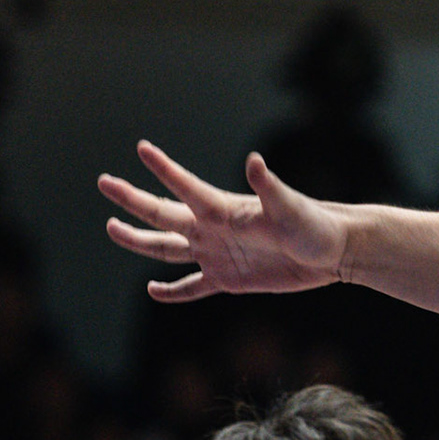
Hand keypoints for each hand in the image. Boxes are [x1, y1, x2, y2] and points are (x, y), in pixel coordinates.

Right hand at [99, 142, 346, 301]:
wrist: (334, 251)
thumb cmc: (314, 224)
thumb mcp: (289, 205)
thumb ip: (268, 186)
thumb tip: (254, 160)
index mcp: (224, 209)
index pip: (185, 187)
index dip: (163, 169)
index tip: (142, 148)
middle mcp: (214, 229)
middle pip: (163, 214)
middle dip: (133, 200)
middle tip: (104, 182)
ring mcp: (218, 254)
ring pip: (167, 248)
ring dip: (140, 240)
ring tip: (112, 228)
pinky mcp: (229, 280)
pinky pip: (193, 287)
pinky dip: (173, 291)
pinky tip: (153, 290)